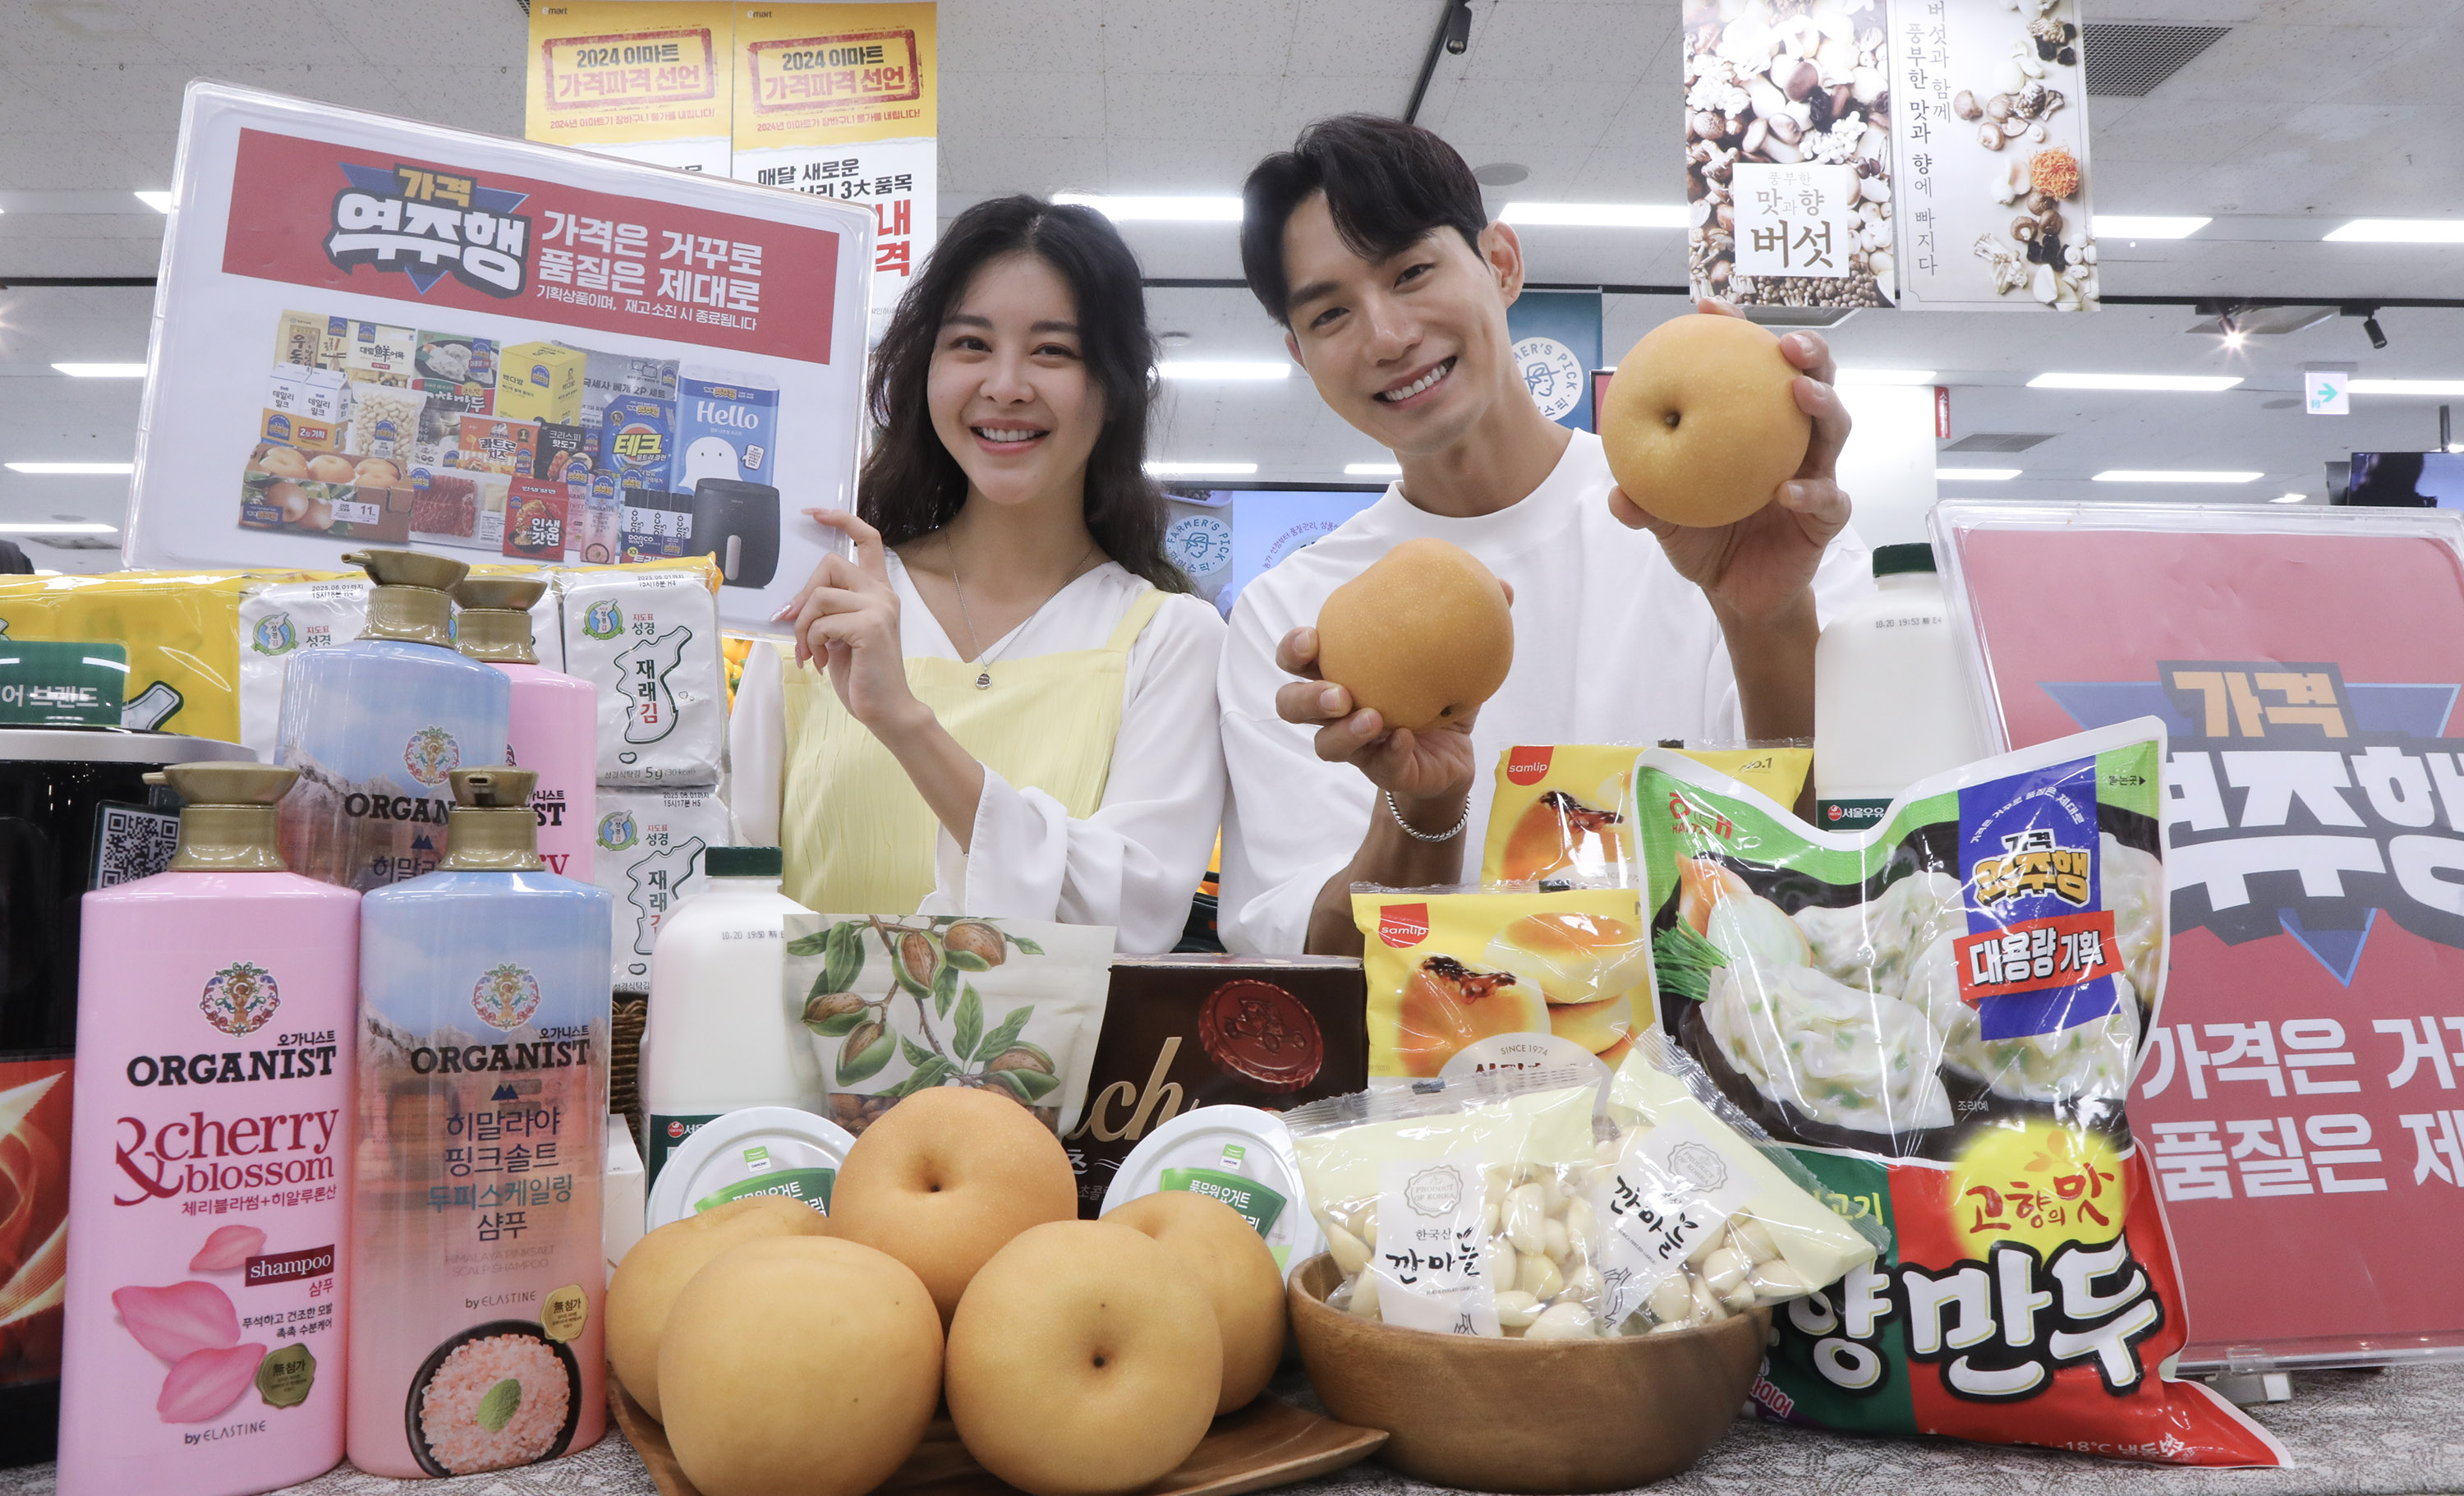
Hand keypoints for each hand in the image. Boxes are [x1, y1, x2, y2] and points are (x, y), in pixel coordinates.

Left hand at [781, 509, 924, 735]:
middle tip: (793, 624)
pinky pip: (821, 622)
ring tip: (807, 652)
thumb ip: (827, 612)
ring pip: (820, 596)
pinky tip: (819, 661)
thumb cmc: (862, 675)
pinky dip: (811, 643)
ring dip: (802, 627)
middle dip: (803, 595)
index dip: (841, 520)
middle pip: (831, 564)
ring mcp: (879, 609)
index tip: (814, 514)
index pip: (868, 539)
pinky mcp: (869, 627)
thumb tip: (791, 607)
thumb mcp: (840, 635)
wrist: (886, 710)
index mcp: (879, 592)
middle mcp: (883, 594)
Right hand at [1272, 580, 1515, 822]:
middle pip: (1292, 706)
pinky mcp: (1383, 774)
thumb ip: (1468, 622)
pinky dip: (1389, 752)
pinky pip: (1378, 767)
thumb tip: (1503, 587)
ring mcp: (1357, 748)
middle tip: (1338, 692)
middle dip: (1305, 697)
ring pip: (1325, 745)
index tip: (1311, 637)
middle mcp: (1338, 713)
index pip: (1300, 659)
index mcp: (1344, 672)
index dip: (1293, 648)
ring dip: (1344, 731)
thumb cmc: (1438, 700)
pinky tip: (1406, 739)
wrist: (1453, 759)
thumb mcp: (1454, 659)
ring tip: (1373, 717)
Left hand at [1608, 298, 1851, 623]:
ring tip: (1800, 393)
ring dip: (1821, 405)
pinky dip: (1812, 491)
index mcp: (1754, 428)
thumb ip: (1644, 503)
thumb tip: (1617, 495)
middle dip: (1807, 353)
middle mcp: (1790, 442)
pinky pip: (1829, 498)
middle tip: (1786, 343)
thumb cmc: (1705, 539)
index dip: (1735, 334)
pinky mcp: (1826, 517)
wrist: (1736, 594)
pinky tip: (1788, 490)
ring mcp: (1816, 474)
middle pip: (1812, 382)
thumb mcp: (1666, 519)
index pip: (1750, 369)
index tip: (1709, 307)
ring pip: (1833, 429)